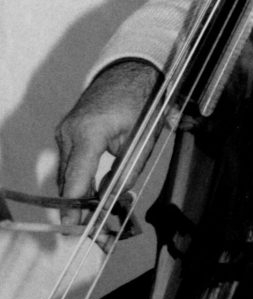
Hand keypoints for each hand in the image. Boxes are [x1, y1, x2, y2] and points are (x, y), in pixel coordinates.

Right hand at [55, 59, 160, 230]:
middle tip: (96, 228)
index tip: (74, 228)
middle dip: (79, 206)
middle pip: (70, 180)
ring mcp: (65, 131)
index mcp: (90, 131)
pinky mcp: (66, 132)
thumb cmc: (141, 100)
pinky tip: (94, 192)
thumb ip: (128, 170)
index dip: (75, 206)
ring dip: (80, 193)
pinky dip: (80, 177)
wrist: (129, 69)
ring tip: (97, 214)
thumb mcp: (142, 137)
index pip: (77, 178)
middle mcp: (71, 132)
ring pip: (69, 173)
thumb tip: (114, 199)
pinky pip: (71, 162)